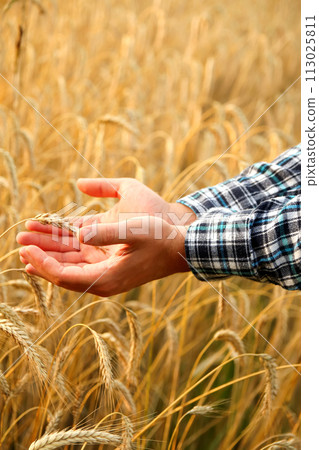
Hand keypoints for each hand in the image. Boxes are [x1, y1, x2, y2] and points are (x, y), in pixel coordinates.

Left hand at [17, 178, 196, 294]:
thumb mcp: (135, 231)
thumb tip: (79, 233)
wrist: (180, 248)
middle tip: (19, 239)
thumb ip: (107, 233)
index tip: (25, 247)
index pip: (64, 275)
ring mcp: (104, 272)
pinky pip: (80, 258)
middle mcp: (101, 279)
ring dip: (50, 250)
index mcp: (105, 278)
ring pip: (70, 262)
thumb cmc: (160, 239)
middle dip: (40, 255)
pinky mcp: (108, 263)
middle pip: (62, 270)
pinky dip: (64, 249)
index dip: (42, 262)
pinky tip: (51, 242)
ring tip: (29, 237)